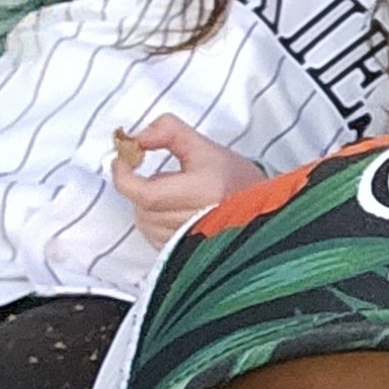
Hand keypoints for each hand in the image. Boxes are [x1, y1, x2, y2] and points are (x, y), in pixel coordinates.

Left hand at [110, 115, 267, 248]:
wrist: (264, 208)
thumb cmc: (236, 179)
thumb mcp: (204, 147)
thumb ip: (168, 133)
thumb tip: (135, 138)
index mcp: (203, 191)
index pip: (146, 193)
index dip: (125, 175)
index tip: (124, 159)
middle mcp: (198, 221)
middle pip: (143, 208)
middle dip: (142, 188)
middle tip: (161, 174)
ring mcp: (191, 243)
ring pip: (145, 224)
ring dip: (148, 206)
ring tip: (173, 195)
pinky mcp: (186, 255)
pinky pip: (153, 237)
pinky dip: (155, 222)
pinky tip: (174, 212)